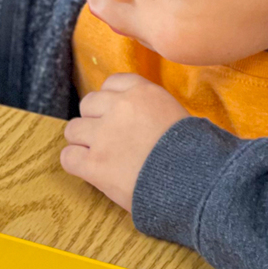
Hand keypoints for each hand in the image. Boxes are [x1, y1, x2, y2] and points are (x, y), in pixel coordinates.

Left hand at [59, 73, 188, 212]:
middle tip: (109, 140)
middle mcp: (119, 108)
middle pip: (88, 104)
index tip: (118, 116)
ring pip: (73, 129)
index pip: (112, 83)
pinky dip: (76, 164)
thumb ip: (152, 109)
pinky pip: (68, 157)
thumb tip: (139, 117)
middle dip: (95, 121)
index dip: (112, 101)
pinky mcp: (95, 164)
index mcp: (143, 92)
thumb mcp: (179, 117)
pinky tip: (90, 171)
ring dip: (82, 142)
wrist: (199, 185)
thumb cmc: (197, 156)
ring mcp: (104, 135)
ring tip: (99, 157)